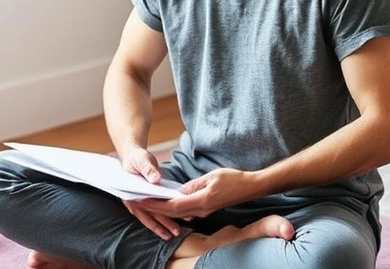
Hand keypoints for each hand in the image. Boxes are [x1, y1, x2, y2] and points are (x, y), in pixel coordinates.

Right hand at [119, 147, 180, 239]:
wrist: (134, 157)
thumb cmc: (137, 159)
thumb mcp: (142, 161)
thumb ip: (148, 170)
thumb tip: (155, 180)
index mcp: (131, 194)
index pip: (144, 209)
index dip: (155, 217)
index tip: (166, 223)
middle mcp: (135, 201)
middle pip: (150, 215)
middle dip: (163, 225)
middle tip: (176, 233)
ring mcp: (141, 202)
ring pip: (153, 216)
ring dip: (164, 225)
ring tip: (176, 233)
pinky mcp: (148, 200)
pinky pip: (156, 210)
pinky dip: (164, 217)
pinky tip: (174, 222)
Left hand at [138, 168, 259, 219]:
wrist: (250, 187)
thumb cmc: (234, 179)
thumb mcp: (212, 177)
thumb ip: (194, 185)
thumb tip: (179, 191)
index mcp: (202, 201)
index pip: (174, 206)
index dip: (157, 204)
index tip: (143, 200)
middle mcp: (201, 210)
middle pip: (173, 213)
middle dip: (155, 209)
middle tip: (139, 203)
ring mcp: (204, 211)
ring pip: (179, 213)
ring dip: (163, 209)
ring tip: (149, 202)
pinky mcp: (207, 209)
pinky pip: (186, 211)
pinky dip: (174, 208)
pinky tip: (167, 203)